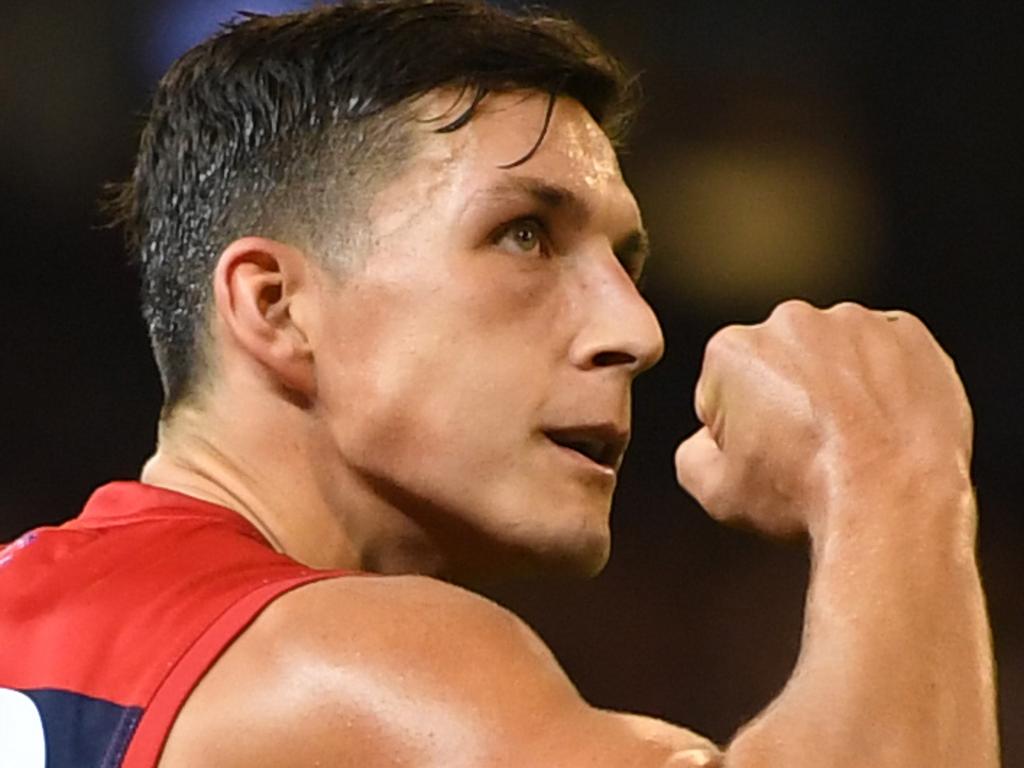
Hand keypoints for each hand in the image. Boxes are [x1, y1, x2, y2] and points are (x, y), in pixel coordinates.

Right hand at [674, 300, 972, 537]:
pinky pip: (888, 352)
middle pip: (779, 359)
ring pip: (834, 351)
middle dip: (786, 392)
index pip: (723, 387)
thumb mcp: (714, 492)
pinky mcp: (910, 334)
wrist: (896, 504)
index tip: (765, 456)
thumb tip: (708, 439)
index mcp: (732, 350)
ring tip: (854, 441)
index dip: (738, 427)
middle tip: (809, 449)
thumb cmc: (804, 497)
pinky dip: (886, 380)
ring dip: (837, 383)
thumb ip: (693, 453)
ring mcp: (855, 322)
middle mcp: (791, 320)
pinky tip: (887, 424)